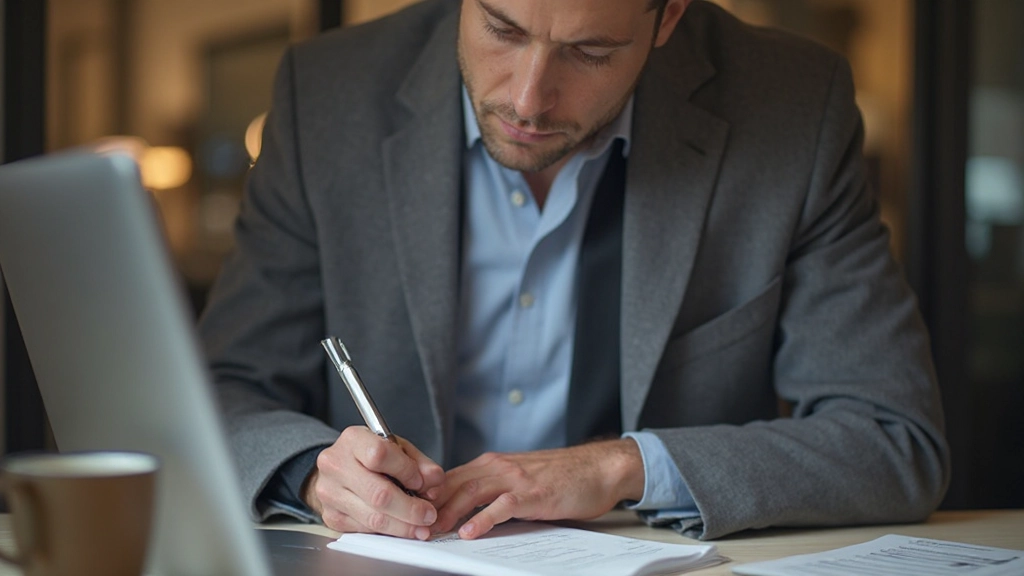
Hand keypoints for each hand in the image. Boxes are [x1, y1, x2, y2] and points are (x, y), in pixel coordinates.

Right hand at [302, 426, 444, 539]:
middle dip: (410, 509)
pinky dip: (388, 531)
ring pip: (373, 517)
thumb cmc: (369, 455)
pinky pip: (365, 529)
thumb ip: (419, 463)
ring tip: (421, 527)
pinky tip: (402, 528)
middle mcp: (336, 465)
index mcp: (353, 440)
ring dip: (403, 526)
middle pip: (378, 494)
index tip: (421, 482)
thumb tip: (435, 481)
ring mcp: (329, 493)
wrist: (338, 468)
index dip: (406, 471)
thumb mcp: (397, 448)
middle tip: (429, 515)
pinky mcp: (331, 516)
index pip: (380, 455)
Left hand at [428, 438, 644, 538]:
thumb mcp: (519, 479)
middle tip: (413, 526)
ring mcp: (515, 479)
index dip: (428, 495)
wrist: (597, 468)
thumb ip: (494, 489)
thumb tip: (464, 509)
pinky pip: (501, 506)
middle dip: (430, 506)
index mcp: (493, 463)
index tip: (411, 512)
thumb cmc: (561, 476)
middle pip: (453, 484)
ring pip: (471, 492)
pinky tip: (469, 532)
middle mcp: (499, 466)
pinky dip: (482, 519)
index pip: (450, 477)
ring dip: (448, 512)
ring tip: (432, 531)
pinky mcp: (532, 494)